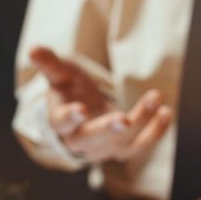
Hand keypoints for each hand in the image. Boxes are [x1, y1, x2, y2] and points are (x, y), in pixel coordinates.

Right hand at [30, 46, 172, 162]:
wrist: (81, 115)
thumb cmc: (69, 92)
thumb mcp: (59, 76)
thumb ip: (49, 64)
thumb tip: (33, 48)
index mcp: (60, 123)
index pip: (62, 123)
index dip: (70, 117)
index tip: (80, 110)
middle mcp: (80, 142)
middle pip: (93, 140)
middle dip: (109, 130)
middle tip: (124, 120)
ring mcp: (102, 149)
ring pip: (121, 143)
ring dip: (141, 122)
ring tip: (155, 98)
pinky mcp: (121, 150)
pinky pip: (140, 146)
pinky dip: (156, 132)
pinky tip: (166, 113)